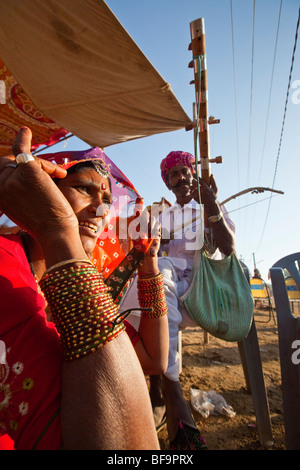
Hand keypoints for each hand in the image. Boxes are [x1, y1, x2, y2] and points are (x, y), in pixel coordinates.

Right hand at [0, 127, 77, 243]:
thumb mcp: (23, 207)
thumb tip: (22, 168)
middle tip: (50, 175)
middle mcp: (0, 188)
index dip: (13, 168)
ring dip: (43, 164)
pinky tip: (25, 132)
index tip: (25, 167)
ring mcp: (11, 180)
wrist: (56, 233)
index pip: (0, 171)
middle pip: (10, 162)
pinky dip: (23, 140)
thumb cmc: (46, 223)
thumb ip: (17, 190)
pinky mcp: (27, 173)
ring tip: (58, 174)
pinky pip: (24, 152)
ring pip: (24, 159)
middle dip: (31, 165)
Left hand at [191, 174, 219, 215]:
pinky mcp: (194, 198)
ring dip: (191, 185)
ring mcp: (197, 195)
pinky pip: (190, 192)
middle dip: (192, 180)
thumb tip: (211, 174)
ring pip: (191, 187)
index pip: (199, 180)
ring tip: (192, 184)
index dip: (196, 176)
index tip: (194, 173)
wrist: (210, 207)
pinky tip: (192, 189)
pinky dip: (191, 190)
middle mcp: (200, 191)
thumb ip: (213, 181)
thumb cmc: (213, 197)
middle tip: (192, 178)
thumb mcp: (215, 189)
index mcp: (205, 188)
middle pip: (194, 183)